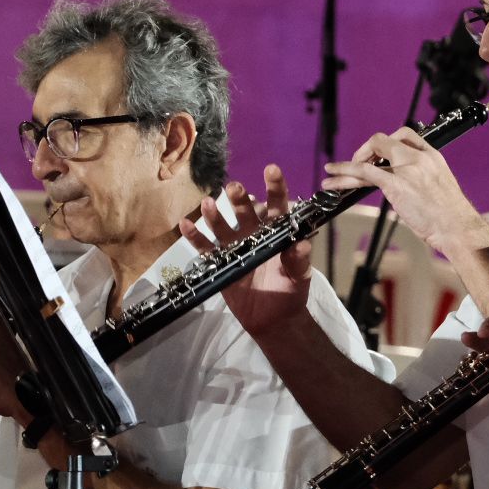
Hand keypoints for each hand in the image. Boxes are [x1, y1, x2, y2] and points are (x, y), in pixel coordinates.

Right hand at [179, 165, 312, 337]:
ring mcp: (235, 246)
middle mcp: (254, 233)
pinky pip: (205, 247)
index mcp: (276, 231)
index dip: (275, 187)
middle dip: (239, 199)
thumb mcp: (299, 276)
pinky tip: (185, 224)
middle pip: (245, 211)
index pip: (277, 205)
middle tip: (234, 188)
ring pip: (222, 225)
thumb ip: (299, 260)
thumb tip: (303, 245)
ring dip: (214, 214)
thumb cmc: (291, 291)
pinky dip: (195, 236)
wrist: (273, 318)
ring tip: (207, 204)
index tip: (271, 170)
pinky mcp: (220, 262)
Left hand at [321, 127, 488, 257]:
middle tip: (358, 164)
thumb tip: (408, 185)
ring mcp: (406, 170)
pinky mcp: (396, 185)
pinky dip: (345, 172)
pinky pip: (365, 172)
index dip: (387, 143)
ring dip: (348, 163)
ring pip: (369, 157)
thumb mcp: (440, 187)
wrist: (457, 227)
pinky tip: (333, 177)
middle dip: (366, 150)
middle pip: (383, 140)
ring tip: (332, 170)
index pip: (405, 135)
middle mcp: (418, 158)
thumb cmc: (451, 215)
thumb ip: (423, 179)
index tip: (378, 154)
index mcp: (432, 155)